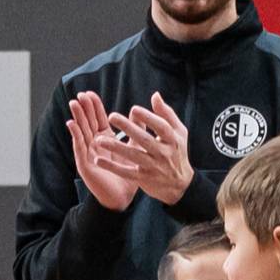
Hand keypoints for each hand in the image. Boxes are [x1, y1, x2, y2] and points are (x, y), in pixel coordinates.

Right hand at [66, 91, 137, 212]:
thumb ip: (135, 130)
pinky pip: (79, 147)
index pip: (97, 119)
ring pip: (81, 132)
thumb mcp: (133, 148)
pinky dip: (75, 135)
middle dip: (84, 108)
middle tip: (80, 94)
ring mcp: (88, 154)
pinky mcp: (85, 164)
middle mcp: (94, 145)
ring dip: (77, 117)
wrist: (122, 197)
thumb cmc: (127, 175)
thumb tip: (138, 111)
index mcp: (105, 140)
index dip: (94, 107)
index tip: (90, 93)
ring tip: (73, 103)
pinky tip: (71, 124)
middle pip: (87, 122)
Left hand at [97, 92, 195, 206]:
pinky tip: (99, 160)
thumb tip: (155, 95)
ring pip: (133, 156)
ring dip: (116, 147)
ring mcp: (153, 167)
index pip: (161, 127)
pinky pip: (126, 172)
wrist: (180, 184)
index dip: (148, 118)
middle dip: (128, 128)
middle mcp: (164, 153)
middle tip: (112, 116)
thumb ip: (166, 114)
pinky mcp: (144, 178)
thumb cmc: (177, 152)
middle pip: (145, 140)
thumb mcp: (178, 132)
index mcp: (172, 140)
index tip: (133, 109)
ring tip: (99, 139)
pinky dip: (112, 167)